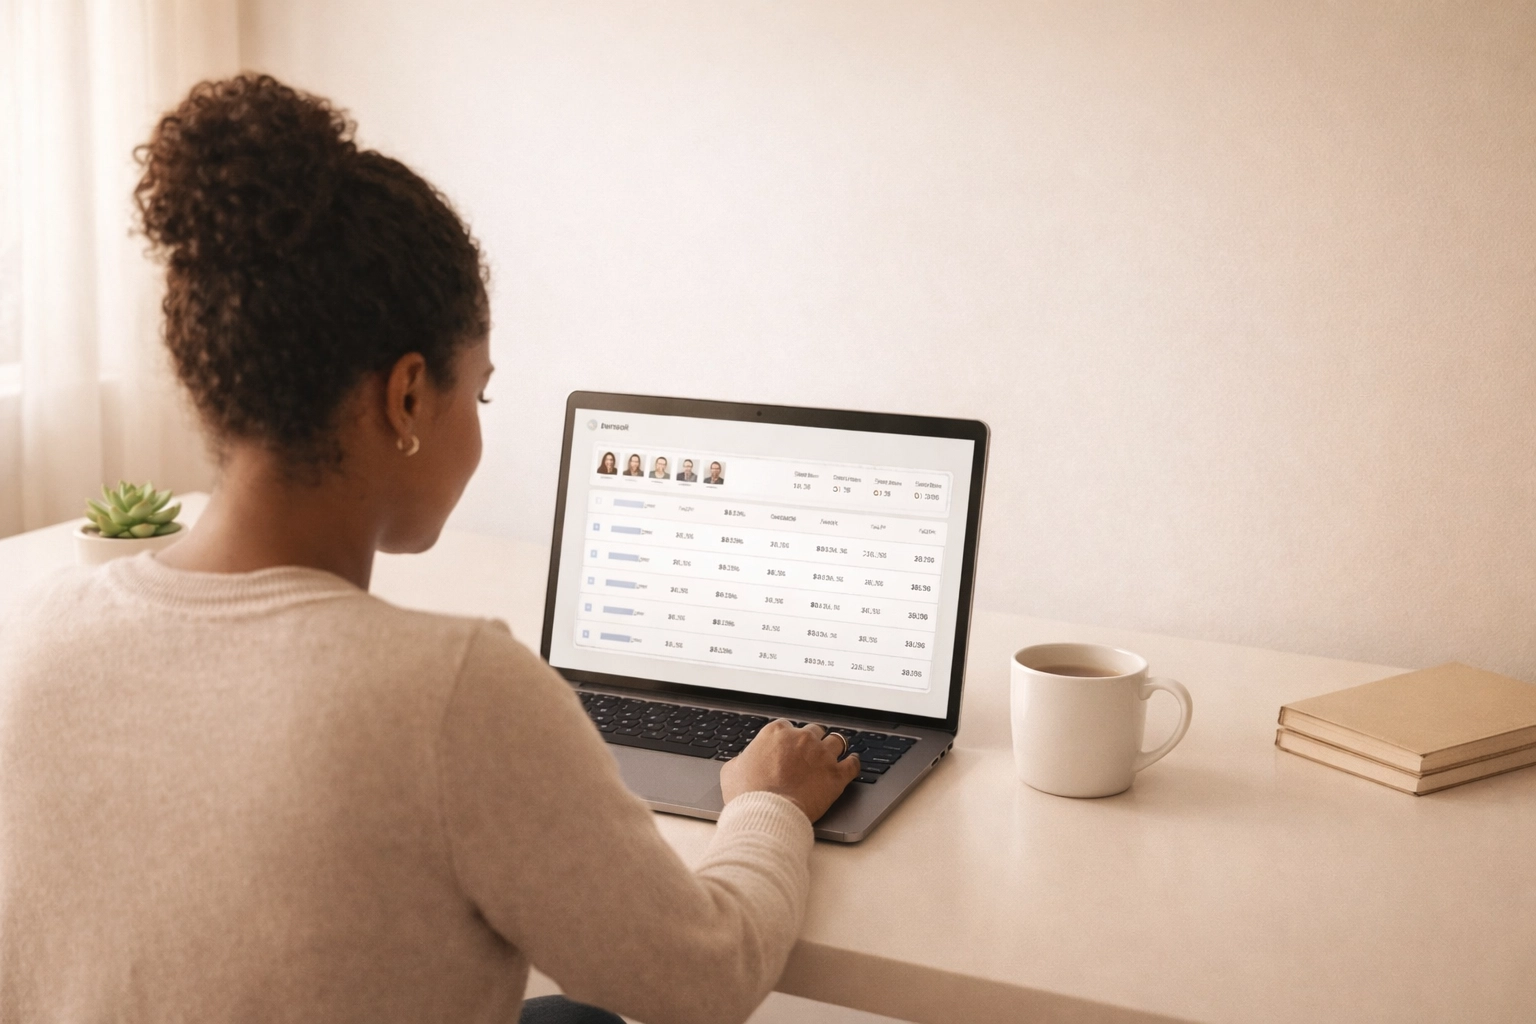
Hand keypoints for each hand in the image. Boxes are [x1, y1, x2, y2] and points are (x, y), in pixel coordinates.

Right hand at [720, 720, 861, 821]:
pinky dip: (853, 763)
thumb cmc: (747, 794)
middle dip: (812, 741)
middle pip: (814, 731)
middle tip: (811, 752)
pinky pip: (853, 763)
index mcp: (776, 732)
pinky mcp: (836, 775)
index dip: (788, 738)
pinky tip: (852, 763)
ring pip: (836, 741)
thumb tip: (743, 762)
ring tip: (835, 754)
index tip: (789, 747)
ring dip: (834, 748)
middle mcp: (802, 738)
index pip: (787, 726)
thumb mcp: (732, 770)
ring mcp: (822, 755)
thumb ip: (742, 760)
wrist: (767, 813)